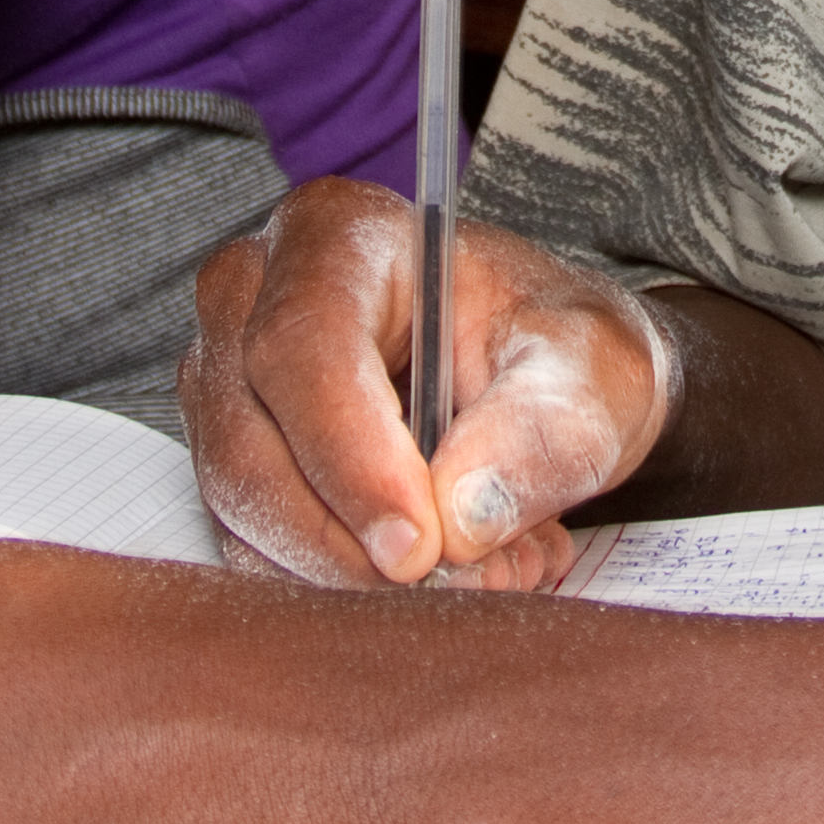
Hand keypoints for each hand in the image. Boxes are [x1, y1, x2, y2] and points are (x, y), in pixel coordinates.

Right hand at [178, 178, 676, 588]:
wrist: (545, 372)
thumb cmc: (558, 346)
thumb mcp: (595, 369)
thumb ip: (543, 431)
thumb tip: (462, 517)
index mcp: (339, 236)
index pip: (305, 349)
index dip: (354, 459)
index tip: (423, 546)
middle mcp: (256, 297)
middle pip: (248, 442)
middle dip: (348, 542)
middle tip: (459, 583)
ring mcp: (228, 380)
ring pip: (242, 510)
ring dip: (352, 574)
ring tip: (481, 569)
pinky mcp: (232, 457)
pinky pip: (252, 549)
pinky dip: (340, 587)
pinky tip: (434, 573)